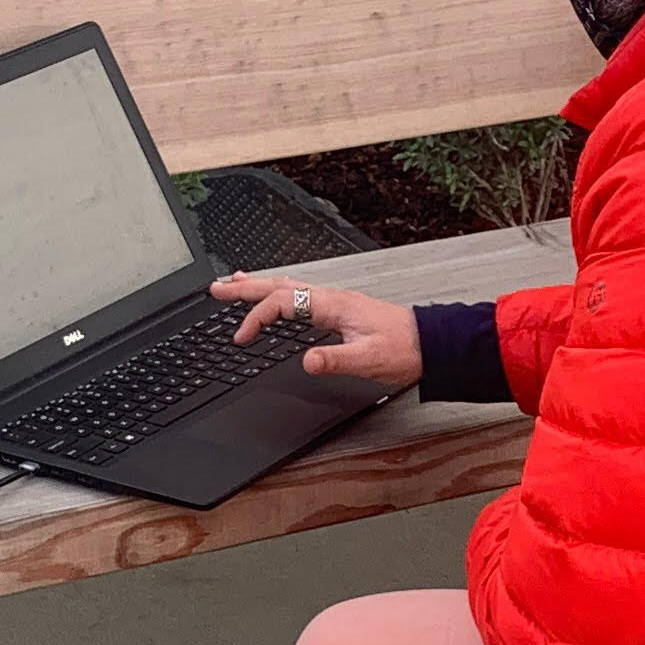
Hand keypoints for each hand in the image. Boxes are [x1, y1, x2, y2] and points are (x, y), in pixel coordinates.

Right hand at [214, 271, 419, 387]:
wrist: (429, 343)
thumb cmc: (403, 349)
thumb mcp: (368, 359)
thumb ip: (336, 360)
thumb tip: (306, 361)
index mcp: (332, 305)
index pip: (282, 303)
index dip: (257, 318)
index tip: (241, 337)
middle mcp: (330, 298)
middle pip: (278, 286)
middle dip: (244, 288)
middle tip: (215, 288)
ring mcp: (333, 302)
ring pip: (287, 287)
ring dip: (258, 286)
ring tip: (233, 283)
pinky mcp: (338, 310)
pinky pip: (299, 294)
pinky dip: (278, 292)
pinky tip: (274, 296)